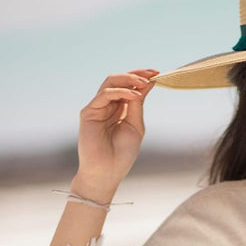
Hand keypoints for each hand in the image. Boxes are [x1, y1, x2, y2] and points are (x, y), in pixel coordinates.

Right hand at [75, 68, 158, 197]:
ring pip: (110, 83)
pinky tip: (134, 95)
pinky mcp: (88, 112)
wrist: (107, 172)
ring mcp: (97, 107)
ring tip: (144, 83)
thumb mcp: (135, 126)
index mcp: (119, 109)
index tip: (157, 73)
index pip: (129, 86)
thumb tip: (148, 84)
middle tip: (152, 73)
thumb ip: (138, 105)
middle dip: (136, 75)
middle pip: (118, 80)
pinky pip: (104, 95)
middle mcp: (107, 105)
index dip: (141, 78)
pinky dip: (120, 92)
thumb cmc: (121, 154)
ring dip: (128, 79)